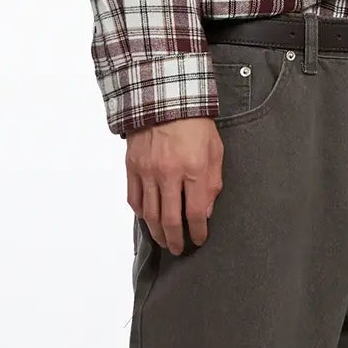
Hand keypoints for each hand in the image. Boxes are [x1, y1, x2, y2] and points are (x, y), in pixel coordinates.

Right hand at [126, 117, 223, 253]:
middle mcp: (168, 173)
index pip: (195, 213)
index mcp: (193, 169)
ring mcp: (147, 171)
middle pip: (169, 219)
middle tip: (179, 249)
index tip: (200, 239)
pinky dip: (141, 213)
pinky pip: (134, 198)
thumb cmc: (195, 123)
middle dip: (176, 239)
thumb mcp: (215, 150)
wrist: (165, 98)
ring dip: (157, 232)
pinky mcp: (132, 166)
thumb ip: (213, 182)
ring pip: (150, 214)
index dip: (198, 231)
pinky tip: (148, 219)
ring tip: (164, 241)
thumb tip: (205, 211)